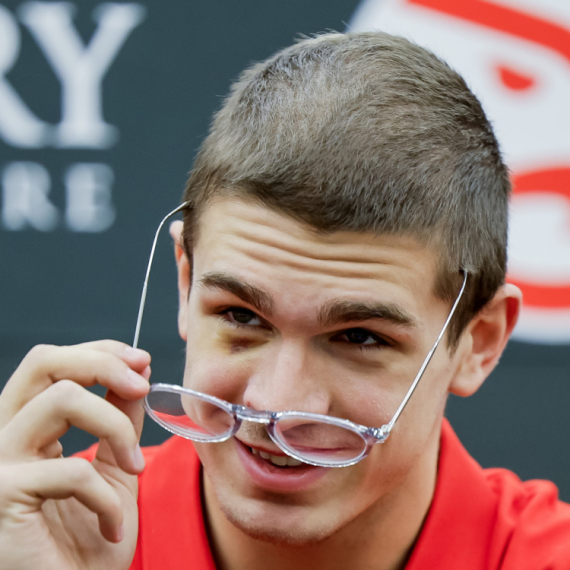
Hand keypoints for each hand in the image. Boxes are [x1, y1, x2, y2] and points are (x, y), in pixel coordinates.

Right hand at [0, 341, 150, 569]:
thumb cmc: (90, 542)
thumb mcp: (115, 466)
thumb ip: (119, 417)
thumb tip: (136, 370)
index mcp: (26, 428)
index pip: (51, 363)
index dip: (99, 351)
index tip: (141, 360)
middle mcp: (2, 438)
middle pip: (43, 363)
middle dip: (103, 363)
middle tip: (142, 385)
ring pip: (61, 400)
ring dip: (116, 428)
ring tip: (134, 467)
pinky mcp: (2, 496)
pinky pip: (73, 470)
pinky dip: (107, 497)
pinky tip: (112, 526)